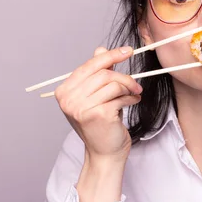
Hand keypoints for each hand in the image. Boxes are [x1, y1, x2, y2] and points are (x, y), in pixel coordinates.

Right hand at [54, 46, 141, 162]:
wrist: (105, 153)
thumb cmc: (101, 124)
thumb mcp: (96, 96)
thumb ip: (97, 73)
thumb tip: (100, 49)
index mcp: (64, 91)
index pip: (89, 65)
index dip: (110, 56)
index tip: (128, 50)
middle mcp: (68, 99)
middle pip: (103, 73)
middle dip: (124, 77)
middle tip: (136, 84)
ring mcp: (81, 107)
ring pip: (113, 84)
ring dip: (129, 88)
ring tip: (134, 94)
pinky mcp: (97, 115)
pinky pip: (120, 96)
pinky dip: (131, 97)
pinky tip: (132, 102)